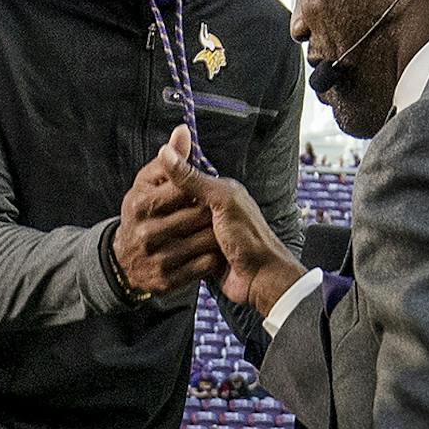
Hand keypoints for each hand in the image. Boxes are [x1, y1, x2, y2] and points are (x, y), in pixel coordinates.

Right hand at [114, 139, 225, 295]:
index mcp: (139, 202)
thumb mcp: (155, 188)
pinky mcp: (166, 280)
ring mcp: (156, 257)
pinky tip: (209, 255)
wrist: (125, 268)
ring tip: (212, 235)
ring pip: (202, 240)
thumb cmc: (150, 218)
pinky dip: (211, 259)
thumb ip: (174, 163)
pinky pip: (202, 266)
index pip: (182, 188)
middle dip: (209, 214)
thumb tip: (182, 130)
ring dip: (213, 237)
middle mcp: (145, 230)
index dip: (195, 190)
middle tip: (209, 216)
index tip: (198, 195)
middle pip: (197, 214)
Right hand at [151, 124, 304, 317]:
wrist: (262, 277)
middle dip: (186, 224)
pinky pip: (181, 257)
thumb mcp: (222, 200)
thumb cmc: (249, 235)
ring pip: (177, 236)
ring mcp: (203, 237)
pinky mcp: (199, 259)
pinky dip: (190, 260)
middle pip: (178, 213)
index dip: (176, 195)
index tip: (175, 203)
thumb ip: (192, 178)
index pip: (181, 186)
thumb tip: (166, 151)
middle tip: (212, 231)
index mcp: (217, 191)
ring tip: (213, 248)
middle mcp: (210, 212)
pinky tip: (198, 262)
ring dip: (191, 245)